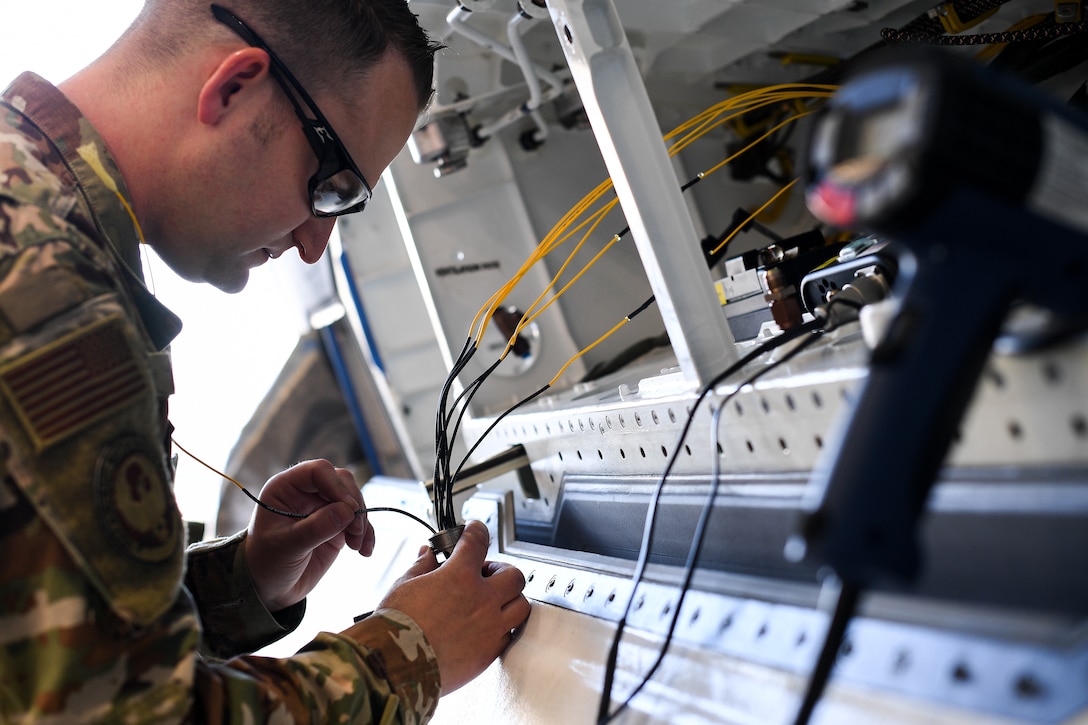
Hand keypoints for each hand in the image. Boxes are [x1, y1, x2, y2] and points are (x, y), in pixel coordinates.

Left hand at [245, 459, 375, 612]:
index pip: (318, 471)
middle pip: (342, 481)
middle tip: (355, 531)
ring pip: (354, 500)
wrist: (270, 588)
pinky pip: (358, 521)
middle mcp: (306, 493)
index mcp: (286, 488)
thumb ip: (316, 528)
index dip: (336, 486)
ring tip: (357, 545)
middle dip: (353, 505)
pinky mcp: (336, 524)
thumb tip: (348, 511)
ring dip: (361, 521)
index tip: (349, 510)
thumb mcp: (287, 546)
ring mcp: (323, 508)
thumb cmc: (266, 563)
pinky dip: (366, 533)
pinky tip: (365, 550)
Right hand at [369, 520, 530, 693]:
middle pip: (514, 575)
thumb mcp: (404, 584)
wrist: (395, 666)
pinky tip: (484, 626)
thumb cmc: (396, 626)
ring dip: (509, 599)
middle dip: (502, 570)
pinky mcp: (489, 654)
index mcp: (460, 577)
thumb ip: (422, 566)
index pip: (478, 541)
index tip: (475, 530)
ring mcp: (490, 628)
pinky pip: (508, 634)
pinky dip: (500, 627)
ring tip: (492, 600)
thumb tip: (428, 554)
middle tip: (486, 573)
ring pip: (520, 606)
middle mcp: (482, 600)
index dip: (477, 530)